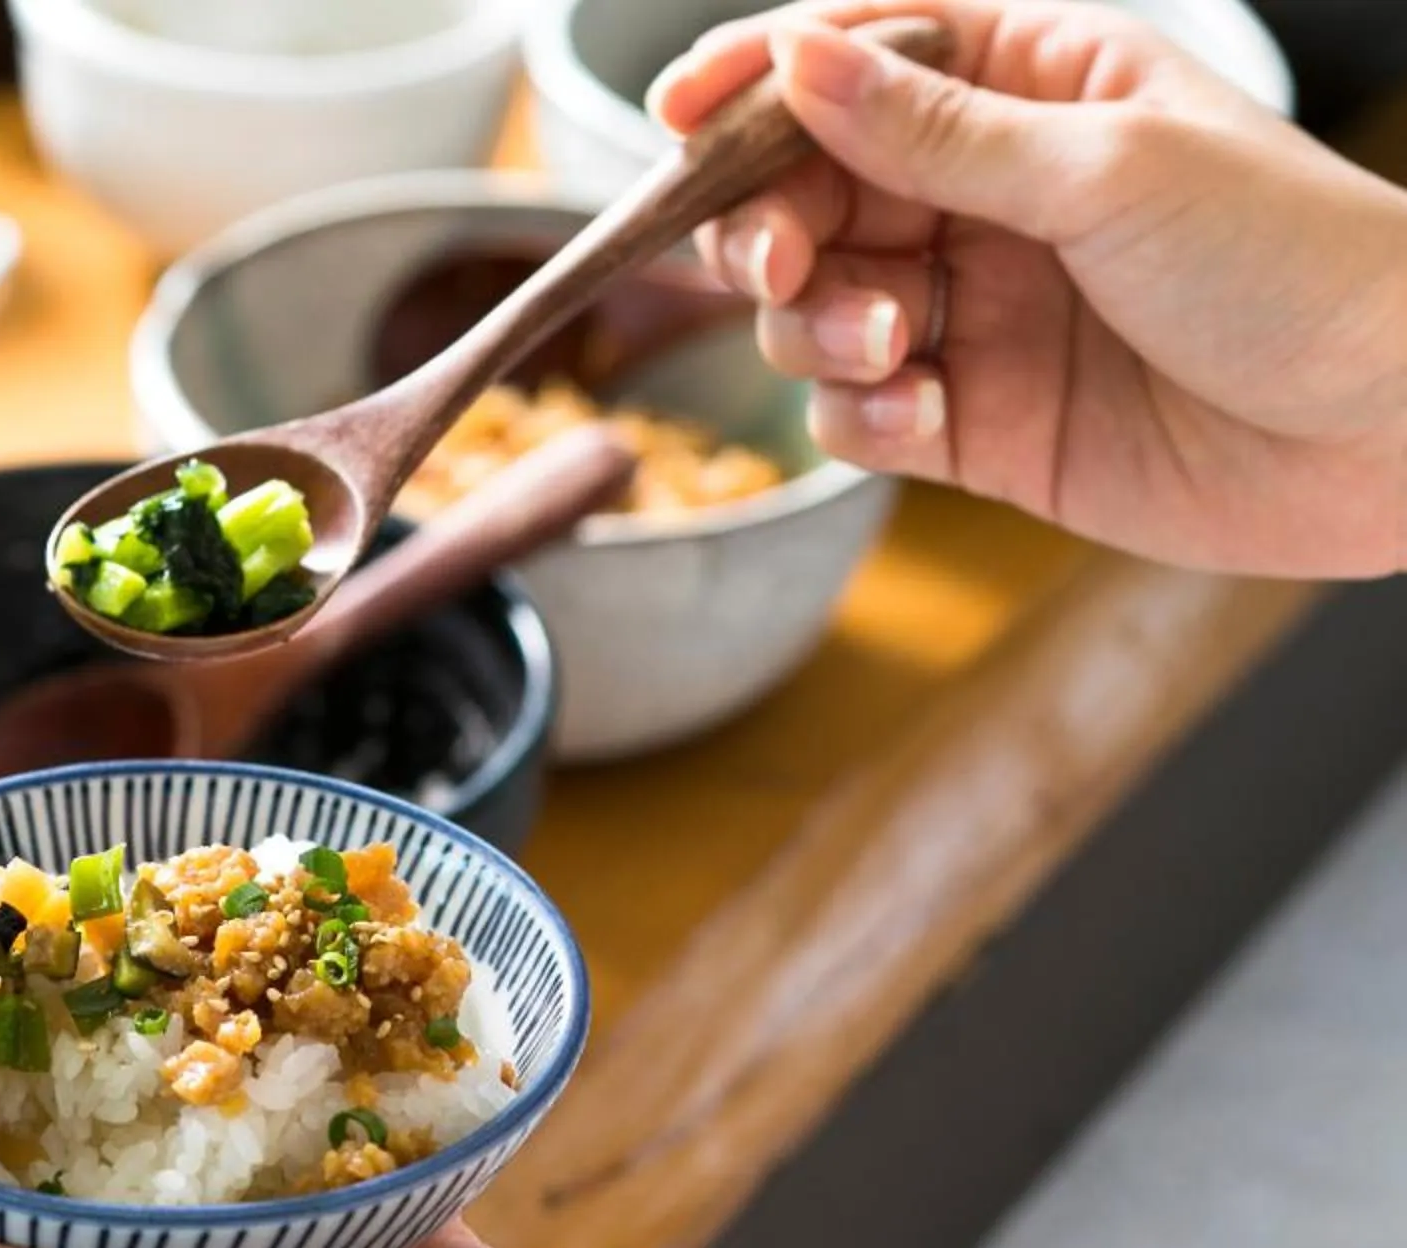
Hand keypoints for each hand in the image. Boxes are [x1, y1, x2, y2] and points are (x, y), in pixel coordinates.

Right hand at [653, 1, 1406, 577]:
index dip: (755, 80)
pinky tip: (919, 409)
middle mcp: (990, 192)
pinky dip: (861, 414)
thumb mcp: (1104, 169)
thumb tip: (797, 58)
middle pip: (808, 192)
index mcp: (1032, 87)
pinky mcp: (978, 420)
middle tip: (788, 267)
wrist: (1394, 428)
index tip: (674, 114)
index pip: (858, 57)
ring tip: (895, 345)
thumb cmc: (1295, 261)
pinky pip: (858, 413)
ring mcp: (978, 308)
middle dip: (774, 228)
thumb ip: (932, 131)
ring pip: (816, 310)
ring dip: (820, 331)